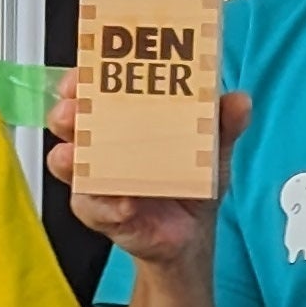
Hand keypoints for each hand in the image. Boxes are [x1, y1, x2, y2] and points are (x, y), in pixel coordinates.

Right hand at [50, 87, 250, 272]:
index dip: (81, 79)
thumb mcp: (211, 148)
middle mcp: (101, 144)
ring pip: (66, 163)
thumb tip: (239, 101)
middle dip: (66, 113)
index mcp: (122, 117)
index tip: (84, 74)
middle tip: (76, 111)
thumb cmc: (191, 180)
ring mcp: (95, 179)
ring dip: (69, 158)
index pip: (93, 89)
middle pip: (68, 121)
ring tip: (78, 156)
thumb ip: (224, 124)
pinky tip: (124, 204)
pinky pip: (93, 208)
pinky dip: (107, 206)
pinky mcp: (101, 213)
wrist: (192, 232)